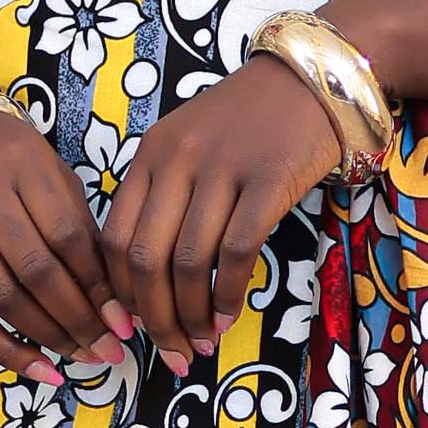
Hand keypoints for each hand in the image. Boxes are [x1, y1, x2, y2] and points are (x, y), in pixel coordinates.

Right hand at [0, 102, 127, 382]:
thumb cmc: (2, 157)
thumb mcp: (45, 170)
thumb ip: (76, 223)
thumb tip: (114, 298)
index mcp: (23, 166)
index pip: (68, 237)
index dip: (100, 285)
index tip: (126, 320)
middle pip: (36, 271)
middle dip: (80, 319)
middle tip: (111, 350)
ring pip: (2, 296)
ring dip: (48, 336)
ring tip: (83, 358)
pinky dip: (4, 347)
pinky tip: (38, 368)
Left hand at [98, 61, 343, 368]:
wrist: (314, 77)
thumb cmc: (250, 119)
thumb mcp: (190, 144)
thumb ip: (165, 195)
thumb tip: (148, 278)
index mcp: (149, 155)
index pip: (114, 238)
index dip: (118, 293)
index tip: (132, 326)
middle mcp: (177, 161)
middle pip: (145, 259)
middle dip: (153, 318)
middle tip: (170, 351)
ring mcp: (222, 169)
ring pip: (188, 262)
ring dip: (192, 314)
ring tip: (201, 341)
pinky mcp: (267, 181)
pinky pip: (235, 252)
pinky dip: (226, 294)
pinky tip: (228, 316)